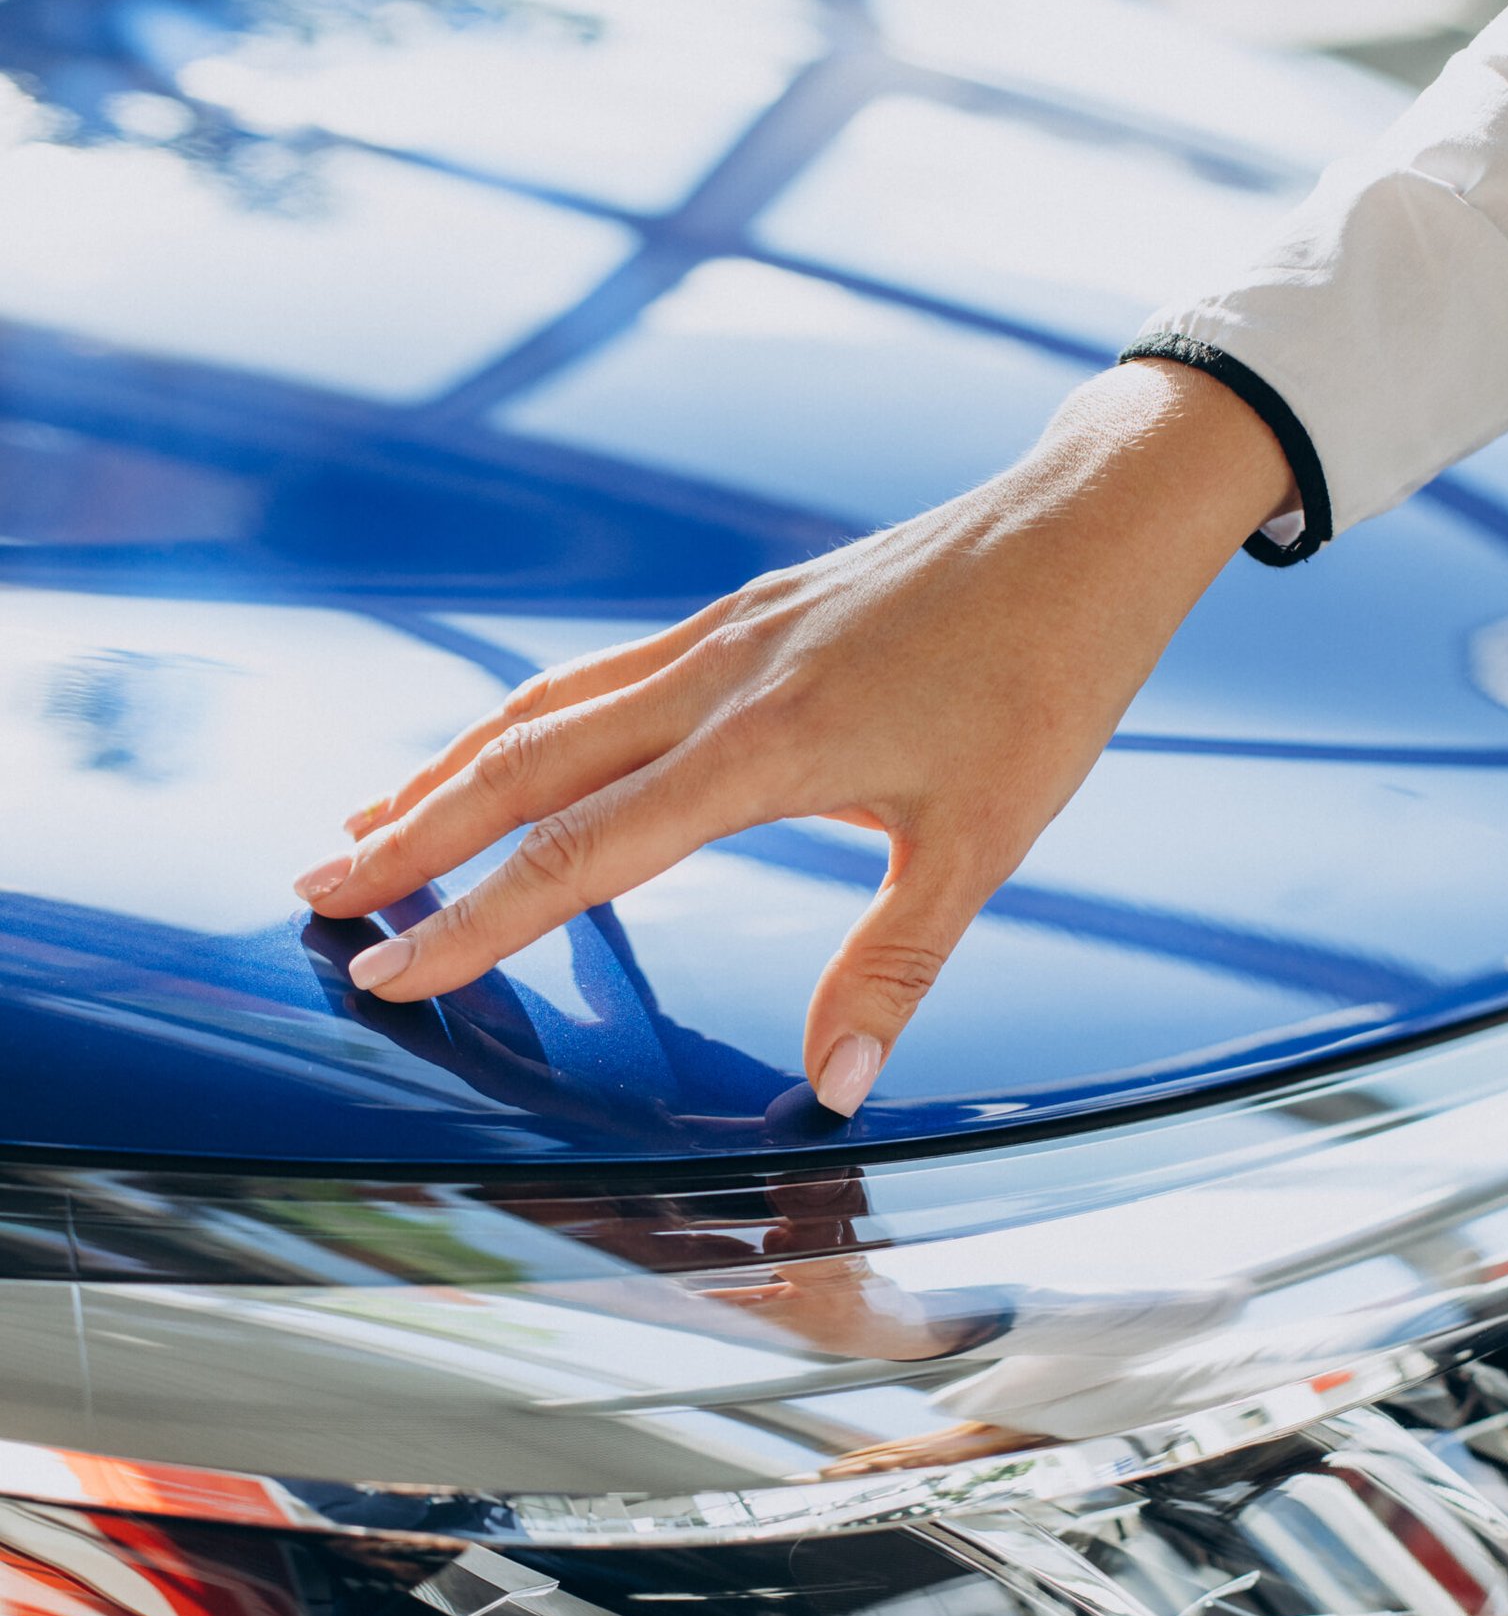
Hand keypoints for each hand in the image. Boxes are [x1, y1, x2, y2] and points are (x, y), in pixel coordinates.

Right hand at [295, 362, 1291, 1113]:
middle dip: (408, 840)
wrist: (1082, 530)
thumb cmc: (1044, 682)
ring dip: (447, 772)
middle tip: (317, 894)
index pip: (579, 854)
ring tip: (371, 825)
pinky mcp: (740, 616)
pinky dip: (522, 723)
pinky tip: (502, 752)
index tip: (391, 974)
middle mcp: (715, 681)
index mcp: (763, 747)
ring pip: (544, 710)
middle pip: (520, 767)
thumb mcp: (984, 841)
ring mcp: (719, 637)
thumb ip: (895, 966)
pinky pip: (597, 676)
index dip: (472, 923)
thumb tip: (835, 1084)